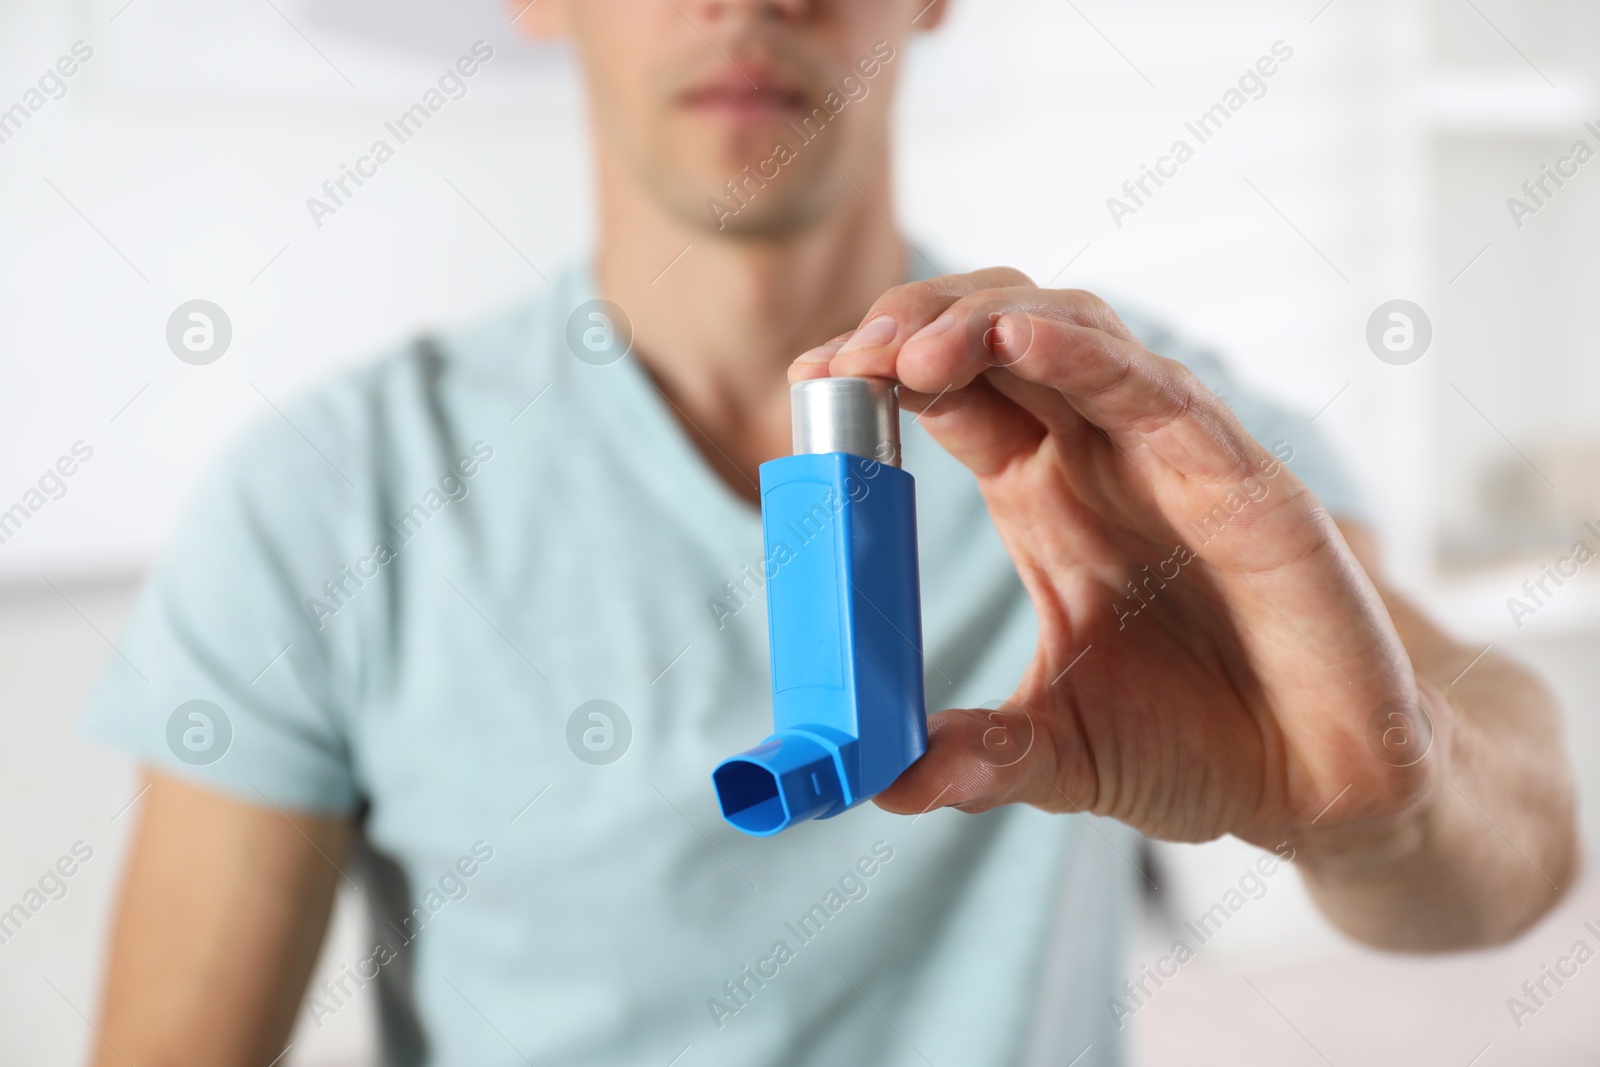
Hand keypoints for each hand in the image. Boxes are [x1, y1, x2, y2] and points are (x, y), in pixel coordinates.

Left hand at [789, 267, 1439, 855]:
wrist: (1323, 788)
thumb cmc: (1199, 747)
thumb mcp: (1061, 754)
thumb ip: (979, 755)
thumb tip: (881, 786)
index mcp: (1045, 495)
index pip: (954, 393)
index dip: (880, 373)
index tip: (811, 383)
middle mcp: (1101, 456)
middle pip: (999, 333)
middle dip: (916, 325)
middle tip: (844, 363)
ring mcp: (1173, 456)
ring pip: (1074, 332)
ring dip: (981, 323)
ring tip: (904, 354)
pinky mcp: (1243, 480)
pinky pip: (1158, 391)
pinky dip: (1082, 354)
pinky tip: (1014, 339)